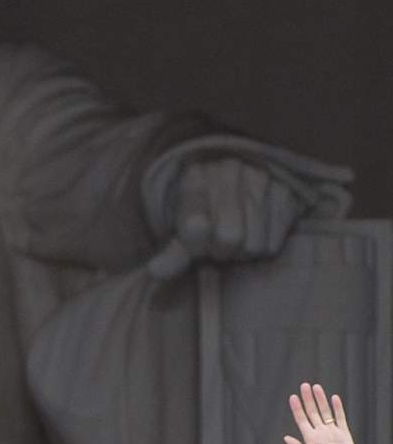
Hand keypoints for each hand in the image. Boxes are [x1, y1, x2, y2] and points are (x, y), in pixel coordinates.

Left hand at [148, 156, 307, 280]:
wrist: (240, 181)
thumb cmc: (204, 211)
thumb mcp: (181, 228)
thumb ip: (172, 252)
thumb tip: (155, 271)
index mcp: (194, 177)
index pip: (195, 222)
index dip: (195, 237)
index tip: (196, 234)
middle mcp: (229, 171)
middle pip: (229, 239)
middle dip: (221, 249)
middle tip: (217, 240)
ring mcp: (261, 179)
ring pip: (253, 246)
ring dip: (243, 250)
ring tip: (238, 234)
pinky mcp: (287, 193)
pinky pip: (273, 244)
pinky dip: (263, 245)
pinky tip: (256, 229)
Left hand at [283, 383, 361, 443]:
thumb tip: (286, 438)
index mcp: (310, 440)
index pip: (302, 420)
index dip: (297, 408)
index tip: (292, 397)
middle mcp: (320, 433)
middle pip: (312, 412)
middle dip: (308, 399)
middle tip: (304, 385)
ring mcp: (332, 433)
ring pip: (325, 412)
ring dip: (321, 400)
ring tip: (316, 387)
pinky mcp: (344, 434)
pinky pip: (340, 418)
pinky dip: (337, 408)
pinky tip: (334, 398)